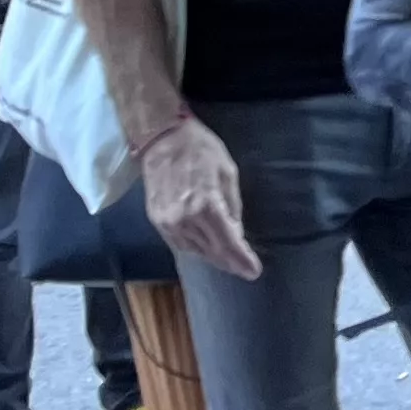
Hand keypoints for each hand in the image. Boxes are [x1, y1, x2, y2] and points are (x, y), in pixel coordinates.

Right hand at [139, 116, 259, 281]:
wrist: (161, 138)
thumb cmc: (201, 150)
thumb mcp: (228, 172)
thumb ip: (233, 207)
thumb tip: (235, 234)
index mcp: (207, 206)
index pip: (228, 244)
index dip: (242, 260)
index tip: (254, 271)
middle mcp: (185, 220)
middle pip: (212, 252)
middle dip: (230, 261)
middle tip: (245, 267)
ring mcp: (168, 223)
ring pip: (196, 251)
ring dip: (214, 257)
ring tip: (228, 258)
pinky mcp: (156, 222)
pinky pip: (180, 244)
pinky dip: (196, 248)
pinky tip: (206, 247)